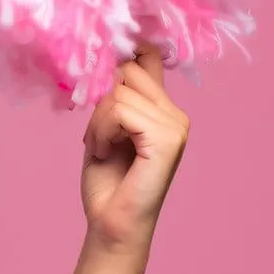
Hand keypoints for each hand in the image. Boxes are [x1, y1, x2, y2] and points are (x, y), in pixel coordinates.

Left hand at [80, 43, 189, 254]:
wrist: (111, 224)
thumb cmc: (106, 181)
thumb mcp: (104, 128)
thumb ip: (112, 95)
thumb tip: (107, 56)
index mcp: (162, 108)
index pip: (148, 57)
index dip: (125, 49)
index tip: (102, 53)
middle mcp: (175, 113)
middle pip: (127, 70)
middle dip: (100, 100)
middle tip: (98, 135)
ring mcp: (176, 126)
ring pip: (118, 91)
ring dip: (96, 122)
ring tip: (102, 147)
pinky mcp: (168, 138)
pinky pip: (119, 110)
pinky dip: (101, 131)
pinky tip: (105, 152)